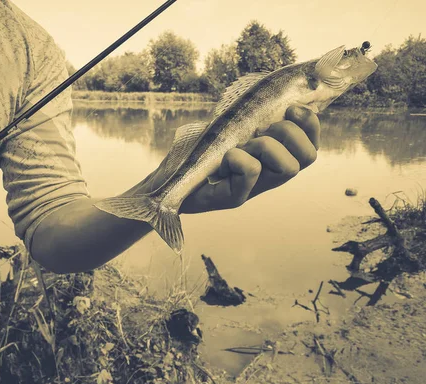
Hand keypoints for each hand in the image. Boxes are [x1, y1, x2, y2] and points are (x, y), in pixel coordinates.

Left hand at [178, 105, 319, 212]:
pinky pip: (251, 171)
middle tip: (262, 130)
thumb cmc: (204, 149)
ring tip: (242, 145)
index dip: (310, 124)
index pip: (312, 145)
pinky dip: (239, 158)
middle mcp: (271, 176)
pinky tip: (224, 159)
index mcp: (276, 158)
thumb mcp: (234, 126)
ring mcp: (255, 189)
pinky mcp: (235, 198)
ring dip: (266, 146)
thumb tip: (283, 84)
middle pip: (308, 157)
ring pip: (287, 168)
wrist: (172, 178)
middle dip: (290, 133)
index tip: (291, 107)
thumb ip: (257, 112)